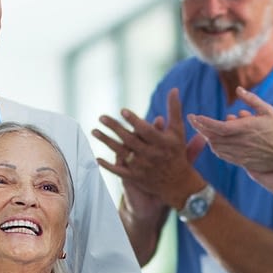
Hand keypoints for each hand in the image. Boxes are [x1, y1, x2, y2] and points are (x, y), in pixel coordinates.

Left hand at [93, 88, 207, 207]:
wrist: (178, 182)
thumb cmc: (176, 152)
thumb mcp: (178, 131)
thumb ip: (174, 110)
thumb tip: (174, 89)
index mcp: (162, 143)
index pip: (146, 130)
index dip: (134, 120)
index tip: (122, 111)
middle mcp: (151, 155)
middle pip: (130, 140)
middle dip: (115, 128)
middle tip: (101, 117)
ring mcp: (142, 167)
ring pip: (122, 153)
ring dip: (107, 142)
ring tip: (94, 131)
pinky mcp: (136, 178)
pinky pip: (120, 172)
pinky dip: (108, 166)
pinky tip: (97, 158)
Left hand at [187, 87, 272, 197]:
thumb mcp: (268, 111)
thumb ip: (252, 100)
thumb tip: (238, 90)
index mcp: (246, 128)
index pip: (218, 126)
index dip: (204, 122)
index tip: (194, 116)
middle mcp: (241, 142)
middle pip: (213, 137)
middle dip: (201, 128)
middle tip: (193, 120)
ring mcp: (241, 154)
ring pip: (216, 147)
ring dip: (207, 138)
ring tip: (202, 129)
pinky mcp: (242, 162)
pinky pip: (223, 156)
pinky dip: (215, 148)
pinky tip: (213, 142)